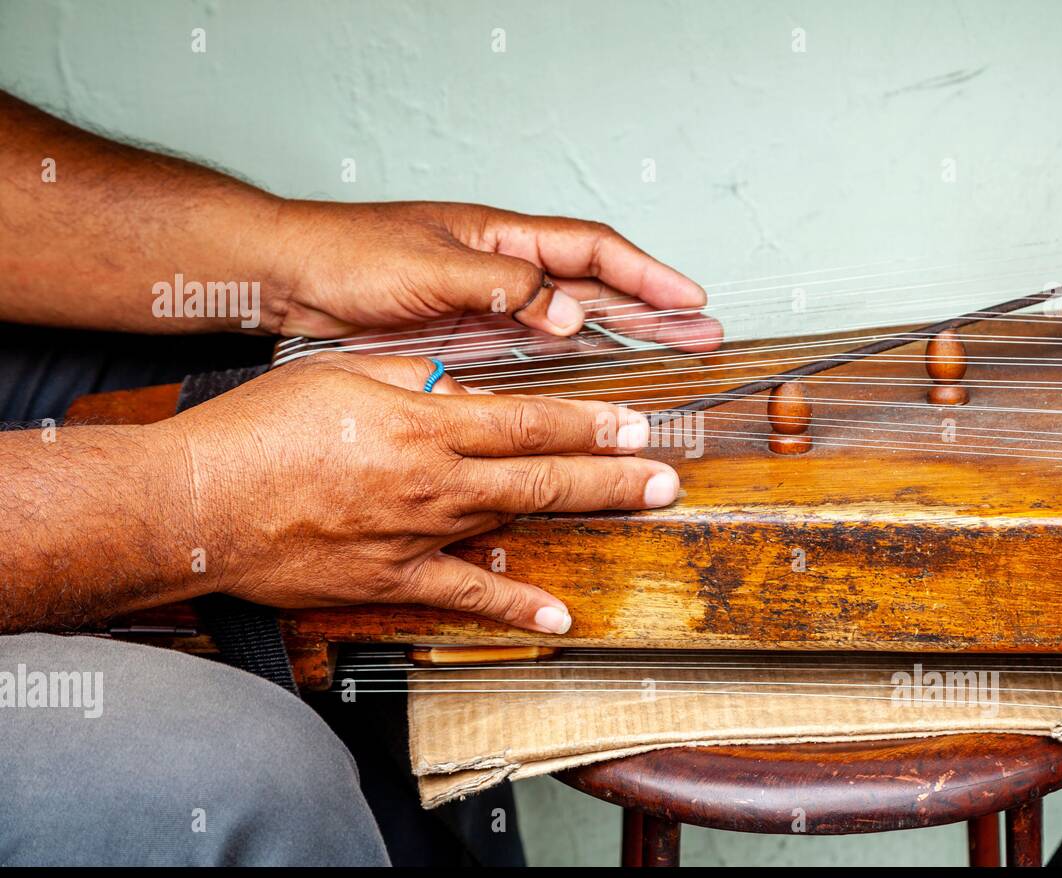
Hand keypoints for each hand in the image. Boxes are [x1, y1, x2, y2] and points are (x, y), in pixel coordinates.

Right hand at [162, 351, 679, 633]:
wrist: (195, 505)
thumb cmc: (256, 432)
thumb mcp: (338, 374)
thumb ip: (410, 379)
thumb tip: (463, 389)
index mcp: (420, 423)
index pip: (526, 420)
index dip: (588, 421)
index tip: (635, 420)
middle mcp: (432, 481)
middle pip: (541, 473)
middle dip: (613, 469)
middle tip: (667, 469)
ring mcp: (417, 535)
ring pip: (517, 522)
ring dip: (583, 513)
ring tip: (639, 508)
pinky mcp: (392, 580)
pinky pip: (466, 596)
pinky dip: (515, 608)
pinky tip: (559, 617)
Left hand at [264, 200, 722, 351]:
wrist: (288, 279)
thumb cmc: (349, 257)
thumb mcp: (430, 269)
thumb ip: (502, 290)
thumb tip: (570, 313)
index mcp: (502, 238)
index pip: (592, 250)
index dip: (646, 275)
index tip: (690, 300)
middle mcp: (503, 270)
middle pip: (596, 286)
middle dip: (652, 311)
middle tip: (704, 336)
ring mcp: (487, 304)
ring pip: (571, 322)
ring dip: (620, 340)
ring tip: (669, 360)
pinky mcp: (465, 337)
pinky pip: (531, 353)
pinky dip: (567, 367)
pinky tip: (587, 387)